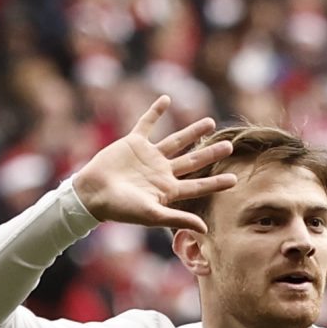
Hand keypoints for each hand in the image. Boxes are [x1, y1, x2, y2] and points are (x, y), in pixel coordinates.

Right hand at [70, 97, 238, 232]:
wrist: (92, 194)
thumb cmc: (120, 209)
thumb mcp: (152, 215)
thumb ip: (178, 218)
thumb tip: (205, 228)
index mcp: (166, 190)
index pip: (197, 185)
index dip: (215, 183)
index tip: (234, 179)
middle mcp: (161, 172)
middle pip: (192, 160)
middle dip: (211, 154)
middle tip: (229, 145)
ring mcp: (148, 157)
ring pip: (176, 141)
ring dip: (192, 132)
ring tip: (210, 122)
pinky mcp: (133, 144)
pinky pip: (147, 124)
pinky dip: (155, 112)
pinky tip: (166, 99)